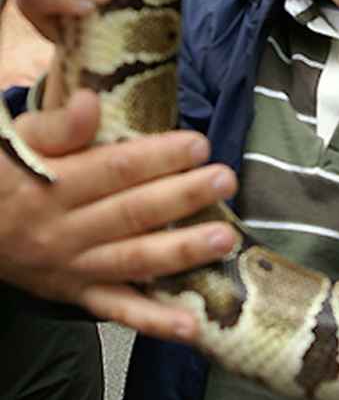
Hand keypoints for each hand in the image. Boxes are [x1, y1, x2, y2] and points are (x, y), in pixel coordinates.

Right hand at [2, 88, 236, 341]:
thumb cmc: (5, 174)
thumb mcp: (19, 141)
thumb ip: (58, 126)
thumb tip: (91, 101)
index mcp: (52, 187)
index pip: (115, 169)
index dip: (159, 157)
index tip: (199, 145)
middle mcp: (64, 231)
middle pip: (133, 212)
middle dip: (184, 196)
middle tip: (226, 180)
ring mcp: (72, 268)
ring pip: (133, 260)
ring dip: (181, 252)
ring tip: (224, 238)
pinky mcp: (76, 294)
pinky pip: (117, 310)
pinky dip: (153, 321)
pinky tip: (190, 326)